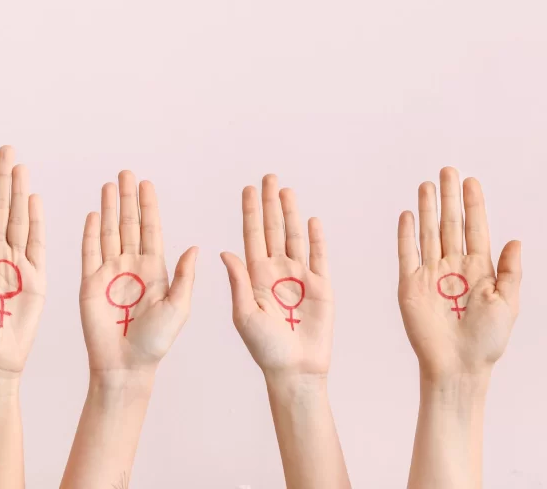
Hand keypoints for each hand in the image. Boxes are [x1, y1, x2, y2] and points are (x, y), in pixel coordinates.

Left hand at [0, 146, 45, 374]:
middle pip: (0, 207)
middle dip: (2, 177)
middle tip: (6, 149)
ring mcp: (16, 263)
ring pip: (19, 219)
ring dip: (19, 192)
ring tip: (20, 165)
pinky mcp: (36, 277)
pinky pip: (38, 242)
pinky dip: (38, 220)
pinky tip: (34, 198)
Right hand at [78, 171, 197, 376]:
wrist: (126, 364)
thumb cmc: (156, 342)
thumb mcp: (179, 307)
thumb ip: (185, 277)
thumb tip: (195, 247)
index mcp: (155, 270)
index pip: (151, 230)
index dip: (148, 206)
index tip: (146, 184)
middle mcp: (132, 266)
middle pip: (129, 224)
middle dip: (128, 198)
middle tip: (126, 173)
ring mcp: (109, 273)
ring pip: (109, 232)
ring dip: (110, 208)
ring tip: (109, 185)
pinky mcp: (89, 283)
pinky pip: (89, 252)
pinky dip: (91, 233)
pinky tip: (94, 213)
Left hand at [221, 175, 332, 380]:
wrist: (295, 370)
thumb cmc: (265, 348)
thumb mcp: (244, 314)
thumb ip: (238, 282)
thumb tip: (224, 252)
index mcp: (255, 276)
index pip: (252, 236)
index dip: (250, 212)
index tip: (248, 189)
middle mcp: (277, 272)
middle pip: (273, 229)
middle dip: (271, 203)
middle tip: (269, 177)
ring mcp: (300, 277)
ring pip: (295, 237)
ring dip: (291, 214)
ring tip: (287, 191)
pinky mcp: (322, 286)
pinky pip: (319, 256)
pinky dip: (316, 237)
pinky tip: (312, 219)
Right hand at [397, 168, 521, 381]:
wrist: (458, 367)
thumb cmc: (486, 341)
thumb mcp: (508, 304)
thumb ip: (511, 272)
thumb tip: (515, 240)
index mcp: (480, 269)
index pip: (476, 228)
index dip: (473, 204)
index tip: (471, 181)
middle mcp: (454, 266)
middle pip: (451, 224)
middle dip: (450, 197)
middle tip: (448, 170)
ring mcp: (431, 274)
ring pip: (429, 233)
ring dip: (428, 208)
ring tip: (427, 184)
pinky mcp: (410, 286)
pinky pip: (407, 254)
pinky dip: (407, 234)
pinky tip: (409, 214)